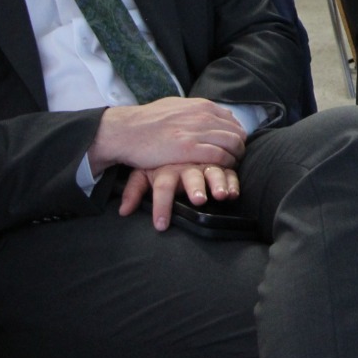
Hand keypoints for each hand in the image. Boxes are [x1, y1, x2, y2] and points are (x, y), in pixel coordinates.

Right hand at [88, 98, 245, 176]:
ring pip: (232, 145)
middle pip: (237, 133)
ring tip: (229, 168)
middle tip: (235, 160)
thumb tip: (211, 112)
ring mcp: (198, 131)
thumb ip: (195, 110)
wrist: (126, 130)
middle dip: (239, 149)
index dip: (236, 136)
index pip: (233, 121)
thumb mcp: (176, 106)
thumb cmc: (148, 121)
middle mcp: (203, 116)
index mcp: (202, 106)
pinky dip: (225, 165)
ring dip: (235, 158)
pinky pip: (219, 157)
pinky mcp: (189, 149)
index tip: (233, 148)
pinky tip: (220, 171)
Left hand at [119, 162, 239, 230]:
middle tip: (199, 200)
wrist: (173, 132)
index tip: (161, 225)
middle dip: (195, 188)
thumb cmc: (159, 160)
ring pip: (213, 171)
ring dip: (218, 183)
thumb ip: (134, 190)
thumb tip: (123, 211)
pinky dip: (232, 181)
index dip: (161, 206)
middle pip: (191, 176)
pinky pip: (229, 170)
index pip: (162, 187)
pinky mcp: (220, 162)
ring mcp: (205, 162)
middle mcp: (187, 164)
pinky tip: (234, 192)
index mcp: (166, 168)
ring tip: (222, 196)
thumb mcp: (142, 172)